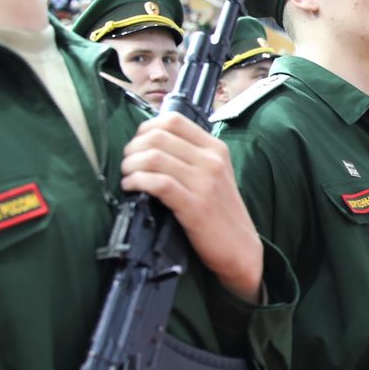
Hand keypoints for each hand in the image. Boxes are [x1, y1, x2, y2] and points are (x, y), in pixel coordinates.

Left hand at [122, 114, 261, 301]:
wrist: (240, 249)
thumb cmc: (221, 213)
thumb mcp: (215, 175)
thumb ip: (191, 156)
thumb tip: (151, 143)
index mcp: (215, 148)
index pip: (173, 120)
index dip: (146, 128)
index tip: (138, 143)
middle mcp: (211, 161)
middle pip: (158, 137)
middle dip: (133, 148)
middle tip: (127, 163)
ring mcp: (205, 182)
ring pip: (154, 157)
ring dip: (131, 166)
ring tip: (128, 176)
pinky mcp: (195, 205)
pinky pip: (158, 183)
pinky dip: (137, 182)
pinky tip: (132, 188)